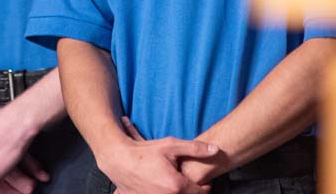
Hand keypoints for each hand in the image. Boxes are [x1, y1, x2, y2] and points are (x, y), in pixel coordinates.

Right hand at [97, 124, 217, 193]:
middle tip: (191, 180)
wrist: (119, 160)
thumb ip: (195, 148)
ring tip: (176, 182)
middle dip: (193, 190)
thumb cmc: (145, 152)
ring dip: (180, 192)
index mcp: (177, 186)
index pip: (202, 192)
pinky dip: (166, 193)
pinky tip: (163, 186)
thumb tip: (216, 150)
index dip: (205, 185)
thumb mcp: (171, 145)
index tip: (203, 179)